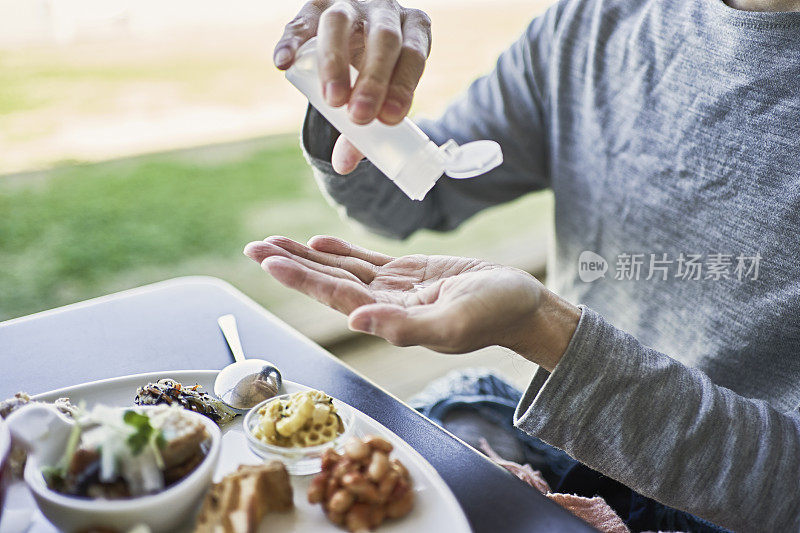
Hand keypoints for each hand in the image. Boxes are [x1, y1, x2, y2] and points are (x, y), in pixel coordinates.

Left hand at [244, 236, 580, 370]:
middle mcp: (385, 304)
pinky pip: (366, 261)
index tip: (268, 259)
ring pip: (342, 269)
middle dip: (290, 264)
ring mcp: (395, 289)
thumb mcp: (454, 322)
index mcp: (391, 317)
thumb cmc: (496, 315)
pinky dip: (341, 252)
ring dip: (307, 256)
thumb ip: (406, 327)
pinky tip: (319, 244)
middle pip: (328, 281)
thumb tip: (357, 321)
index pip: (335, 295)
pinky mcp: (409, 274)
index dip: (301, 277)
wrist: (523, 306)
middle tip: (253, 248)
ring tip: (273, 243)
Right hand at [274, 0, 431, 173]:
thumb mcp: (379, 97)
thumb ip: (365, 129)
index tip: (389, 118)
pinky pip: (301, 21)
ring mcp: (350, 5)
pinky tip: (283, 62)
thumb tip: (344, 165)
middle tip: (359, 117)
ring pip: (341, 24)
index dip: (402, 86)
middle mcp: (385, 11)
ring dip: (334, 63)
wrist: (358, 37)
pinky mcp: (316, 5)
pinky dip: (291, 41)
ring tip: (331, 101)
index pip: (413, 55)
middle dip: (372, 79)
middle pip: (383, 39)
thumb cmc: (375, 73)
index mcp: (413, 29)